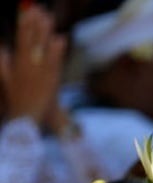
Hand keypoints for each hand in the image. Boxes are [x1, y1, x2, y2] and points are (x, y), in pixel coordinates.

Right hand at [0, 4, 65, 123]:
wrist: (26, 116)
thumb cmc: (17, 97)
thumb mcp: (7, 77)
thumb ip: (4, 61)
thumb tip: (2, 46)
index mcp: (16, 61)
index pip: (20, 37)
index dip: (23, 22)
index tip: (26, 9)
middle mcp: (27, 64)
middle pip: (31, 39)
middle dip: (34, 22)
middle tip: (38, 8)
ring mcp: (40, 71)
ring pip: (43, 47)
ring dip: (45, 31)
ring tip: (48, 16)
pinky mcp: (52, 79)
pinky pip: (55, 62)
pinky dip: (58, 51)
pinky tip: (61, 38)